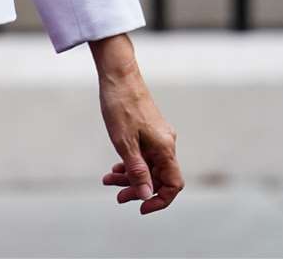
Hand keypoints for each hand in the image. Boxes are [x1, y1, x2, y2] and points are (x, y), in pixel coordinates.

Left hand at [93, 37, 182, 213]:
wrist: (118, 75)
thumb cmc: (120, 105)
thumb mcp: (124, 142)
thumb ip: (137, 170)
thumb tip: (146, 195)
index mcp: (165, 148)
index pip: (173, 184)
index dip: (159, 200)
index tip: (141, 207)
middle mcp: (166, 143)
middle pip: (159, 177)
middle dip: (139, 189)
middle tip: (117, 196)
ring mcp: (158, 136)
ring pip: (149, 166)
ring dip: (131, 177)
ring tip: (108, 181)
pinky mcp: (149, 130)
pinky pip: (144, 154)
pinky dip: (130, 163)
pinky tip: (115, 168)